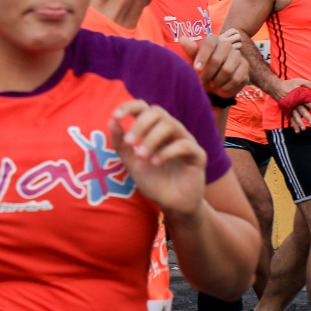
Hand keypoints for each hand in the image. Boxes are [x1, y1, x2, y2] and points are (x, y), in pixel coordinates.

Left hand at [109, 100, 205, 219]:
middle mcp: (171, 130)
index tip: (116, 116)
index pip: (143, 107)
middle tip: (128, 143)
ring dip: (151, 139)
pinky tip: (155, 163)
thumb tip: (111, 121)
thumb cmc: (152, 180)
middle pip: (157, 112)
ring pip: (171, 124)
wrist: (171, 203)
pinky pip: (184, 145)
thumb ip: (120, 143)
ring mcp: (185, 140)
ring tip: (141, 155)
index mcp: (153, 128)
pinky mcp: (198, 155)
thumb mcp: (130, 161)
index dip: (129, 107)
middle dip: (140, 125)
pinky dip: (167, 152)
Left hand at [180, 32, 248, 97]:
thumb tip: (182, 39)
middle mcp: (228, 45)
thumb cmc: (203, 68)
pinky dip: (225, 87)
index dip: (202, 56)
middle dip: (207, 73)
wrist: (215, 81)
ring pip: (227, 70)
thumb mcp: (194, 60)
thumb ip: (191, 50)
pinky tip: (220, 89)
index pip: (209, 43)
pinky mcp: (245, 68)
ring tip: (211, 85)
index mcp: (214, 40)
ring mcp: (239, 56)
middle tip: (202, 81)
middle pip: (217, 59)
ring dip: (216, 82)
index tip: (196, 69)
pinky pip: (236, 79)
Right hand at [272, 77, 310, 131]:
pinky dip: (293, 124)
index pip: (308, 103)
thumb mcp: (298, 81)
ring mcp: (290, 107)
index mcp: (299, 96)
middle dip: (307, 117)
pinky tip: (297, 130)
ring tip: (303, 129)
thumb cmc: (288, 84)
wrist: (275, 87)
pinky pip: (290, 118)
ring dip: (299, 123)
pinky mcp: (286, 110)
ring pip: (295, 116)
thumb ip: (308, 84)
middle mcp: (294, 103)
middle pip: (301, 111)